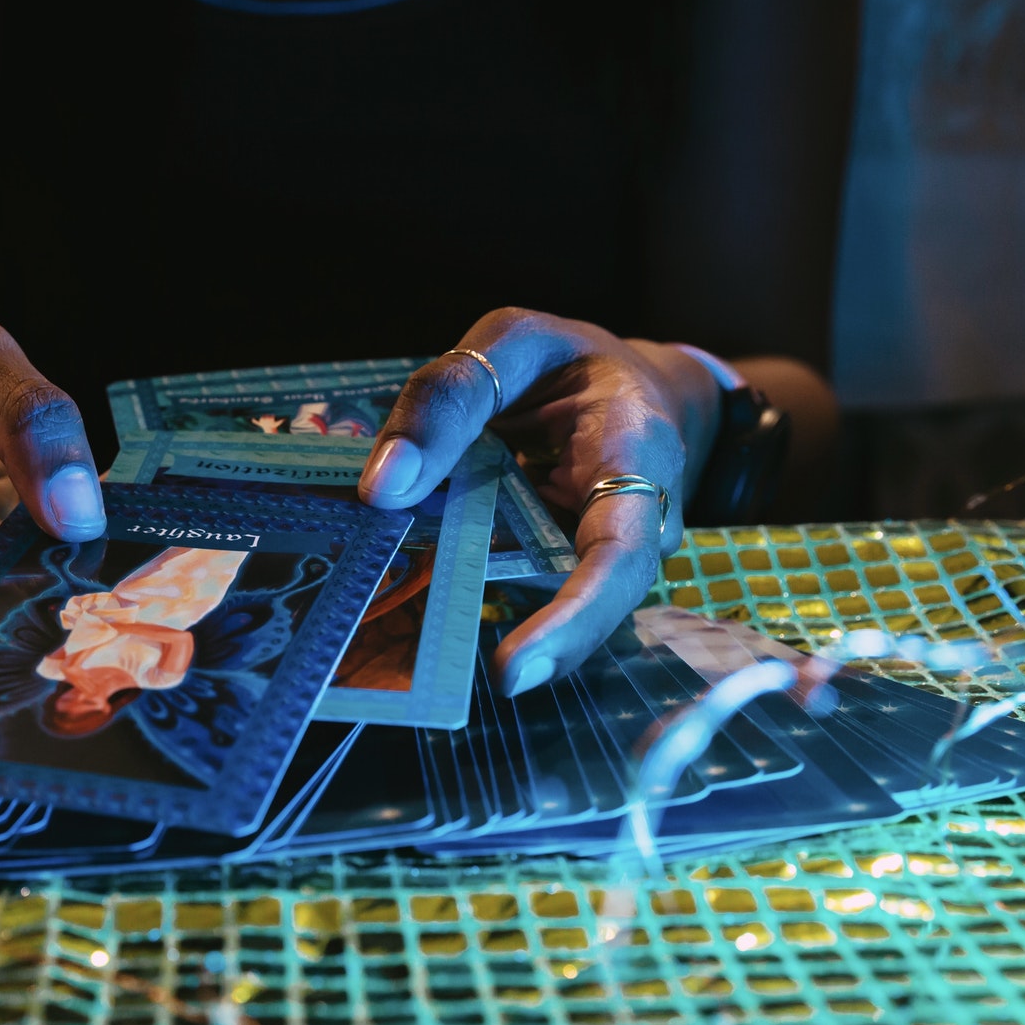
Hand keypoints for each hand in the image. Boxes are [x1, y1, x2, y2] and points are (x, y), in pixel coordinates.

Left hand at [355, 308, 720, 694]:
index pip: (619, 550)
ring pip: (565, 604)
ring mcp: (611, 552)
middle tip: (494, 681)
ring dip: (513, 629)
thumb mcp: (510, 342)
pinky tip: (433, 625)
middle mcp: (640, 516)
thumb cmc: (566, 362)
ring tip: (439, 658)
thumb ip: (450, 398)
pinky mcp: (574, 567)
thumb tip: (383, 486)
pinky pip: (537, 595)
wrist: (623, 381)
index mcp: (636, 450)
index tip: (514, 665)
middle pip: (606, 598)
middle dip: (554, 645)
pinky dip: (487, 607)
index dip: (574, 617)